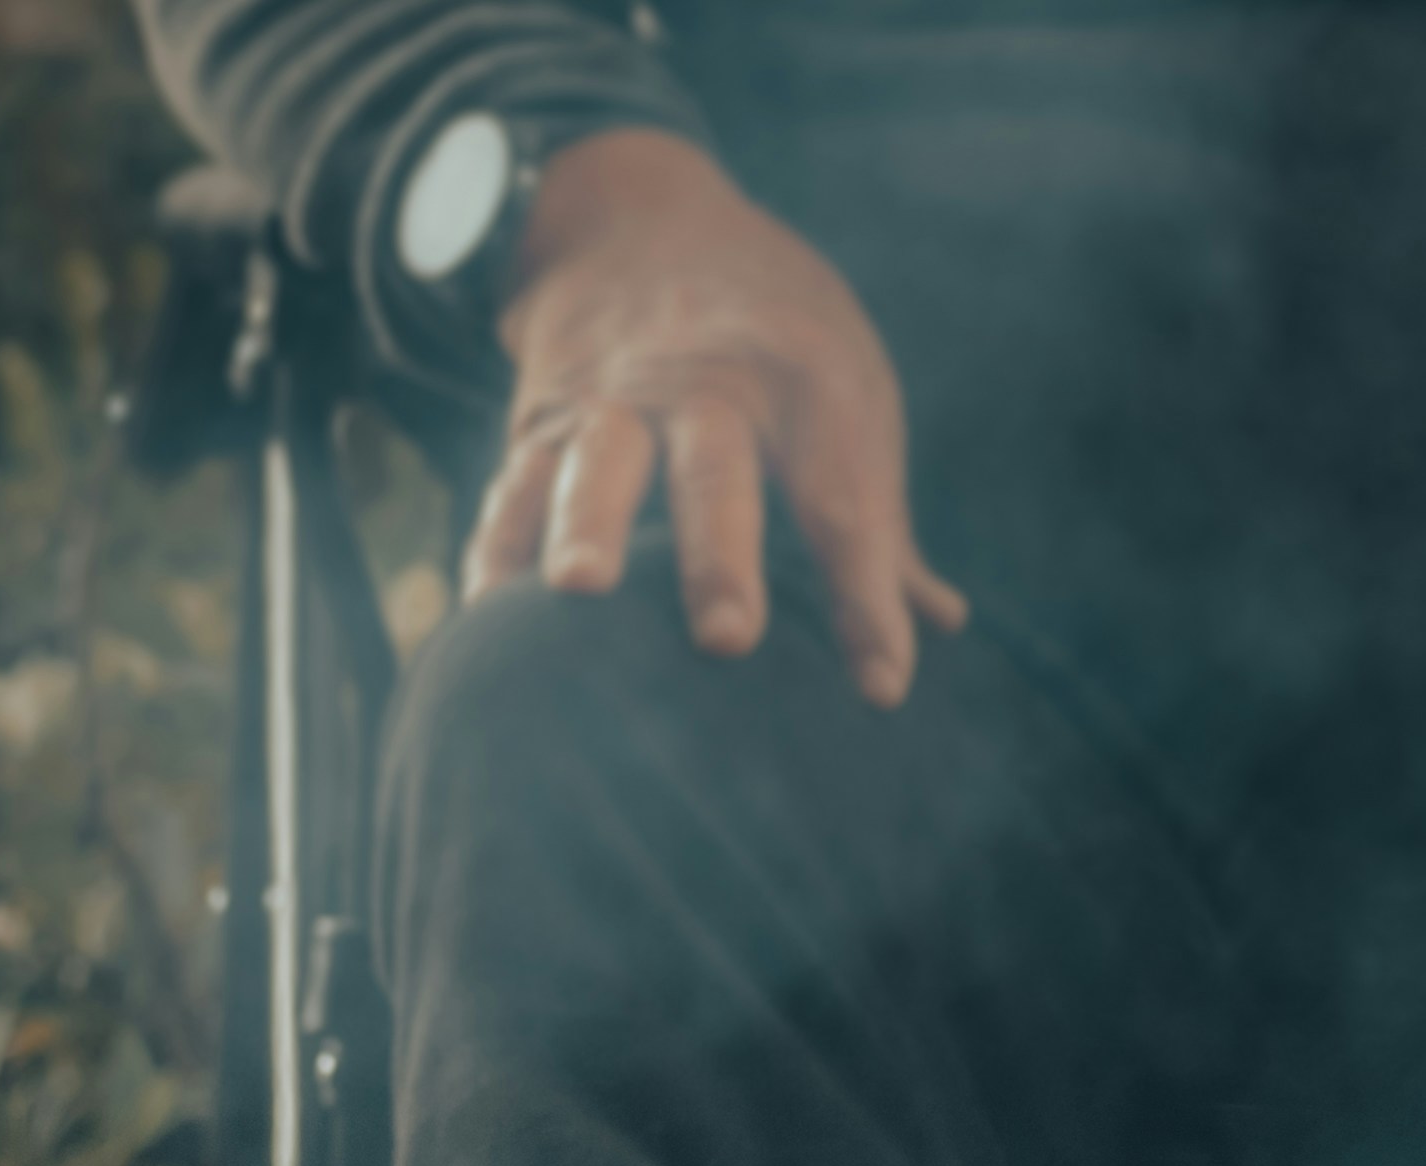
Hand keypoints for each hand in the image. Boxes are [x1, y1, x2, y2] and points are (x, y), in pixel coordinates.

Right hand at [467, 129, 965, 704]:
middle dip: (721, 556)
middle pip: (717, 475)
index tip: (882, 687)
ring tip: (578, 589)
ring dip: (586, 525)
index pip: (843, 503)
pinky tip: (484, 615)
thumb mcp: (843, 385)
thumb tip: (940, 622)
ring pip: (596, 461)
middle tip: (728, 639)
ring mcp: (614, 400)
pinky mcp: (540, 419)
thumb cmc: (773, 333)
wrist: (641, 218)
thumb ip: (878, 514)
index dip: (865, 600)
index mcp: (805, 384)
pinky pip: (512, 484)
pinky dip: (495, 546)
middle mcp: (708, 386)